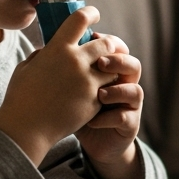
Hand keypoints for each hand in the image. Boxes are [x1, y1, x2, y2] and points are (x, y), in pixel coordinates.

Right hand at [0, 7, 118, 165]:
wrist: (27, 128)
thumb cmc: (21, 97)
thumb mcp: (27, 68)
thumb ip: (43, 54)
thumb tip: (51, 48)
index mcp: (57, 49)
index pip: (80, 19)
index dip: (90, 13)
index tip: (94, 14)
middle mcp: (76, 61)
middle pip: (106, 42)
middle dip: (109, 43)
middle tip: (106, 47)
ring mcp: (88, 82)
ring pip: (112, 67)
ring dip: (109, 67)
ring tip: (103, 71)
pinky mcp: (95, 100)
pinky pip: (107, 88)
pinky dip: (104, 87)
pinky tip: (96, 91)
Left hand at [76, 32, 144, 178]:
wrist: (94, 141)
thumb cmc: (78, 110)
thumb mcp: (71, 87)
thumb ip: (65, 69)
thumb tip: (43, 47)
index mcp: (111, 73)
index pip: (117, 50)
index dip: (108, 42)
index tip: (92, 37)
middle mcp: (124, 86)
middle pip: (132, 65)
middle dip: (117, 60)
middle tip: (99, 63)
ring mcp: (129, 106)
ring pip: (135, 91)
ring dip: (117, 90)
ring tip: (99, 94)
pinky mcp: (129, 125)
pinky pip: (125, 117)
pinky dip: (108, 118)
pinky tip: (92, 121)